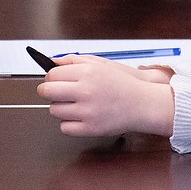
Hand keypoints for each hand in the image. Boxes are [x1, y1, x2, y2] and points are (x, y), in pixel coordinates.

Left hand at [38, 56, 174, 137]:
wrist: (143, 104)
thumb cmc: (123, 83)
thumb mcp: (100, 64)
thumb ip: (74, 60)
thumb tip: (52, 61)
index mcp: (87, 72)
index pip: (52, 75)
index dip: (51, 78)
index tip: (55, 80)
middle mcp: (86, 91)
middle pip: (47, 92)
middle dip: (48, 92)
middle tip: (57, 93)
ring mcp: (87, 111)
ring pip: (54, 110)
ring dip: (60, 108)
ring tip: (74, 104)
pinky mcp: (90, 129)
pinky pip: (64, 127)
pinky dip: (69, 123)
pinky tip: (79, 116)